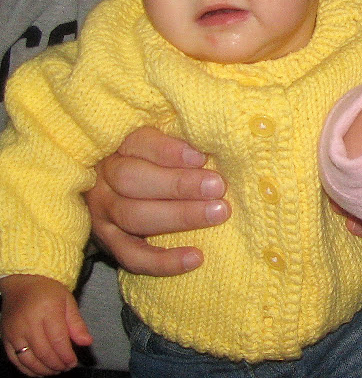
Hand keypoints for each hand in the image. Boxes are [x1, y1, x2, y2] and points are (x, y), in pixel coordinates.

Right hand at [1, 275, 91, 376]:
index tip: (73, 362)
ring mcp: (14, 332)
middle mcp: (29, 322)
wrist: (20, 285)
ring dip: (44, 369)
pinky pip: (15, 359)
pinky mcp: (5, 338)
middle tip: (66, 368)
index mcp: (48, 310)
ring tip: (55, 371)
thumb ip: (77, 324)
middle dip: (57, 364)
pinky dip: (27, 370)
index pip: (58, 340)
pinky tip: (39, 372)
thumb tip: (87, 342)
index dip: (66, 355)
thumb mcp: (68, 301)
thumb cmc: (48, 292)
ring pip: (29, 359)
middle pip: (44, 352)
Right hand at [85, 127, 230, 275]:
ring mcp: (103, 213)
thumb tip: (215, 144)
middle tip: (218, 186)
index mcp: (119, 146)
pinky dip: (164, 261)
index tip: (201, 157)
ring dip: (180, 216)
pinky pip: (133, 257)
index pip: (138, 143)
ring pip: (134, 216)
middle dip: (179, 184)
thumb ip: (181, 142)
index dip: (169, 151)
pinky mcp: (109, 244)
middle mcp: (104, 179)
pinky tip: (196, 258)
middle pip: (133, 180)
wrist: (118, 193)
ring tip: (217, 214)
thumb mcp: (160, 144)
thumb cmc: (153, 162)